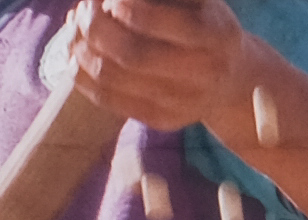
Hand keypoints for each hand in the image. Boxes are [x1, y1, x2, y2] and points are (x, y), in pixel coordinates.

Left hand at [72, 0, 258, 133]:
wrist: (231, 75)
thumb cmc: (201, 22)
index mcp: (216, 35)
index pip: (152, 22)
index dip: (120, 6)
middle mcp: (206, 74)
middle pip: (130, 54)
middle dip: (94, 25)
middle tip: (83, 9)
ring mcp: (185, 103)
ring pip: (112, 76)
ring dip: (81, 46)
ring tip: (77, 26)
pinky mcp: (163, 120)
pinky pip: (108, 100)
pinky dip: (81, 73)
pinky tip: (77, 53)